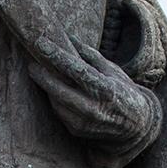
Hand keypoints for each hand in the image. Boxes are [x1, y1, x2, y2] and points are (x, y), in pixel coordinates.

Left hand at [0, 0, 159, 153]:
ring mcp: (84, 122)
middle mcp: (94, 108)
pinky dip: (53, 100)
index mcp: (105, 89)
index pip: (76, 70)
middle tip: (31, 63)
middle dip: (42, 76)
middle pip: (60, 90)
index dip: (57, 56)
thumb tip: (69, 37)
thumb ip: (90, 56)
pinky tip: (50, 89)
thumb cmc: (122, 92)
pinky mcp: (77, 130)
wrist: (135, 126)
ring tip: (38, 72)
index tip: (41, 44)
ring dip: (46, 87)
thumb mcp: (112, 71)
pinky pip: (59, 112)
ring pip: (56, 102)